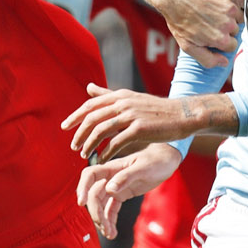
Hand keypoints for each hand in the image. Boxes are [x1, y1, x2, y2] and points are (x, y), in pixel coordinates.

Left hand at [62, 84, 237, 162]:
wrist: (182, 115)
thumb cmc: (155, 109)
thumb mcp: (130, 98)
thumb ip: (108, 95)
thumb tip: (87, 87)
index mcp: (120, 95)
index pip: (90, 105)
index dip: (75, 116)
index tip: (65, 127)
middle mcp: (123, 103)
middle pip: (92, 118)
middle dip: (79, 133)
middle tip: (73, 146)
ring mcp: (131, 115)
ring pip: (101, 130)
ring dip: (90, 144)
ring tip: (85, 155)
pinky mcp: (139, 129)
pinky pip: (116, 142)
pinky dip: (106, 152)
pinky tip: (102, 159)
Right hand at [78, 143, 181, 238]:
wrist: (166, 160)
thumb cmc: (156, 160)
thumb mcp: (144, 168)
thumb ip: (126, 177)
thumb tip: (109, 189)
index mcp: (113, 167)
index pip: (90, 175)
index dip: (83, 188)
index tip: (81, 203)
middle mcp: (110, 177)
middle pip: (94, 195)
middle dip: (96, 213)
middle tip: (104, 228)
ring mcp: (115, 186)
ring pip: (101, 205)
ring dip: (102, 220)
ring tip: (110, 234)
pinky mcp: (122, 194)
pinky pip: (111, 209)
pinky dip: (110, 220)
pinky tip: (112, 232)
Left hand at [149, 0, 241, 67]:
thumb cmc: (178, 20)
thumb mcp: (187, 46)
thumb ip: (207, 59)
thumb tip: (224, 62)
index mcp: (220, 40)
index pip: (232, 46)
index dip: (222, 41)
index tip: (213, 33)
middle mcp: (228, 25)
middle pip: (235, 31)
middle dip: (225, 28)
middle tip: (210, 20)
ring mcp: (231, 8)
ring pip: (240, 17)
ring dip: (231, 15)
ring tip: (215, 10)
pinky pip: (242, 1)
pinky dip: (236, 2)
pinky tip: (222, 1)